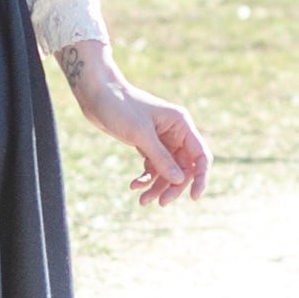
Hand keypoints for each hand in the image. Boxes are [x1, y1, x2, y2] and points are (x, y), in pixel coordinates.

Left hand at [56, 40, 210, 207]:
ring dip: (157, 186)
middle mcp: (175, 132)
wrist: (97, 94)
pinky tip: (134, 186)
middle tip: (160, 203)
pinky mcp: (146, 144)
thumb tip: (180, 181)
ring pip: (167, 171)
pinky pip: (153, 167)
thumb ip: (161, 158)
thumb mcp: (141, 134)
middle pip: (184, 168)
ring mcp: (161, 139)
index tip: (193, 197)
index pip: (200, 155)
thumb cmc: (120, 107)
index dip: (201, 177)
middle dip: (173, 186)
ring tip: (142, 200)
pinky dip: (146, 178)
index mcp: (181, 124)